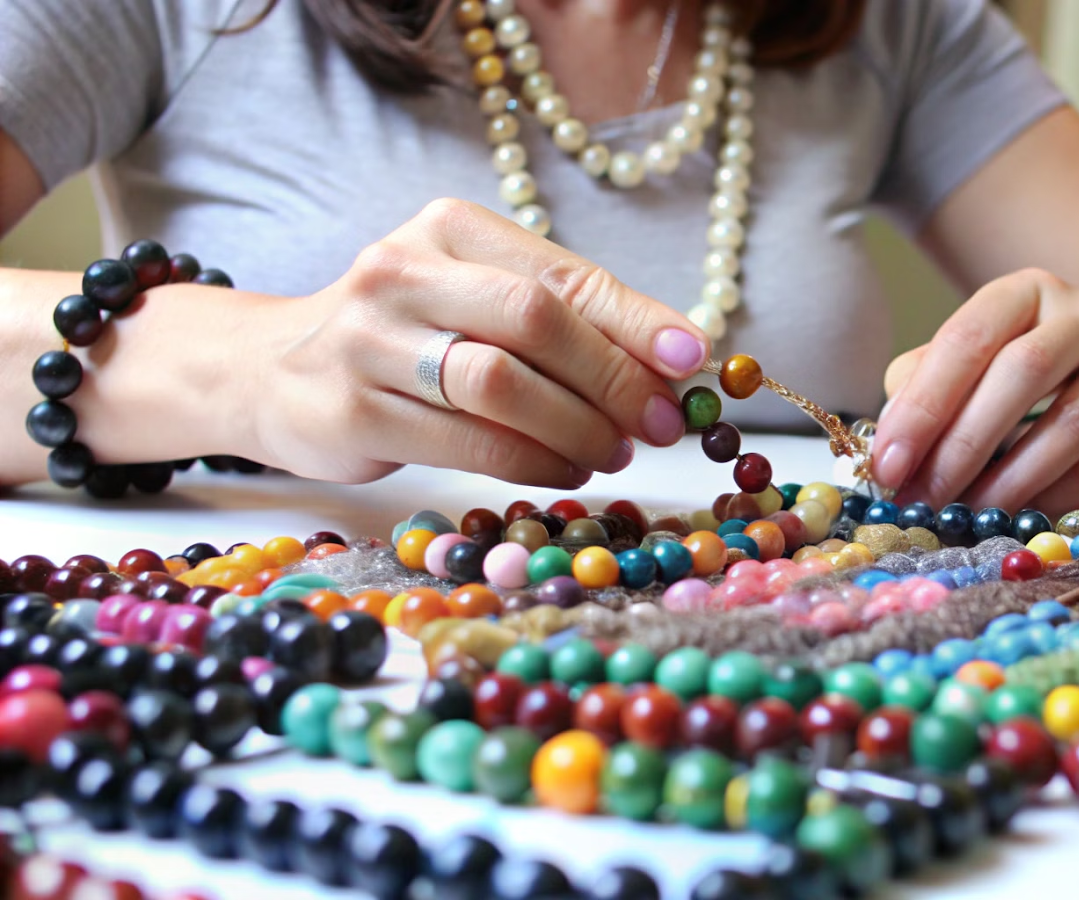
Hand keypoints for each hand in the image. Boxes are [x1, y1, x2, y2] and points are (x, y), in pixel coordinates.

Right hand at [246, 199, 707, 484]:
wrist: (270, 369)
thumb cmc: (404, 335)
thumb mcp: (474, 300)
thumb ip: (562, 321)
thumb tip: (673, 364)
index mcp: (450, 229)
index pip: (562, 273)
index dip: (636, 320)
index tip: (692, 359)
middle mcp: (403, 271)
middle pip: (535, 320)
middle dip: (614, 378)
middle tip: (659, 424)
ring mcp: (370, 340)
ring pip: (501, 384)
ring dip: (577, 427)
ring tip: (612, 452)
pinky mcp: (353, 409)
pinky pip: (467, 442)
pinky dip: (532, 461)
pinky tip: (562, 470)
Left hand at [871, 268, 1078, 512]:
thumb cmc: (1036, 377)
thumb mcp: (976, 363)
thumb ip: (926, 385)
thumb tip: (888, 444)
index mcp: (1026, 292)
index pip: (968, 338)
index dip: (923, 404)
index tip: (889, 464)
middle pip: (1021, 374)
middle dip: (962, 446)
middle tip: (924, 499)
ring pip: (1068, 424)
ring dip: (1008, 480)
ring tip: (967, 514)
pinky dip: (1053, 496)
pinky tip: (1018, 515)